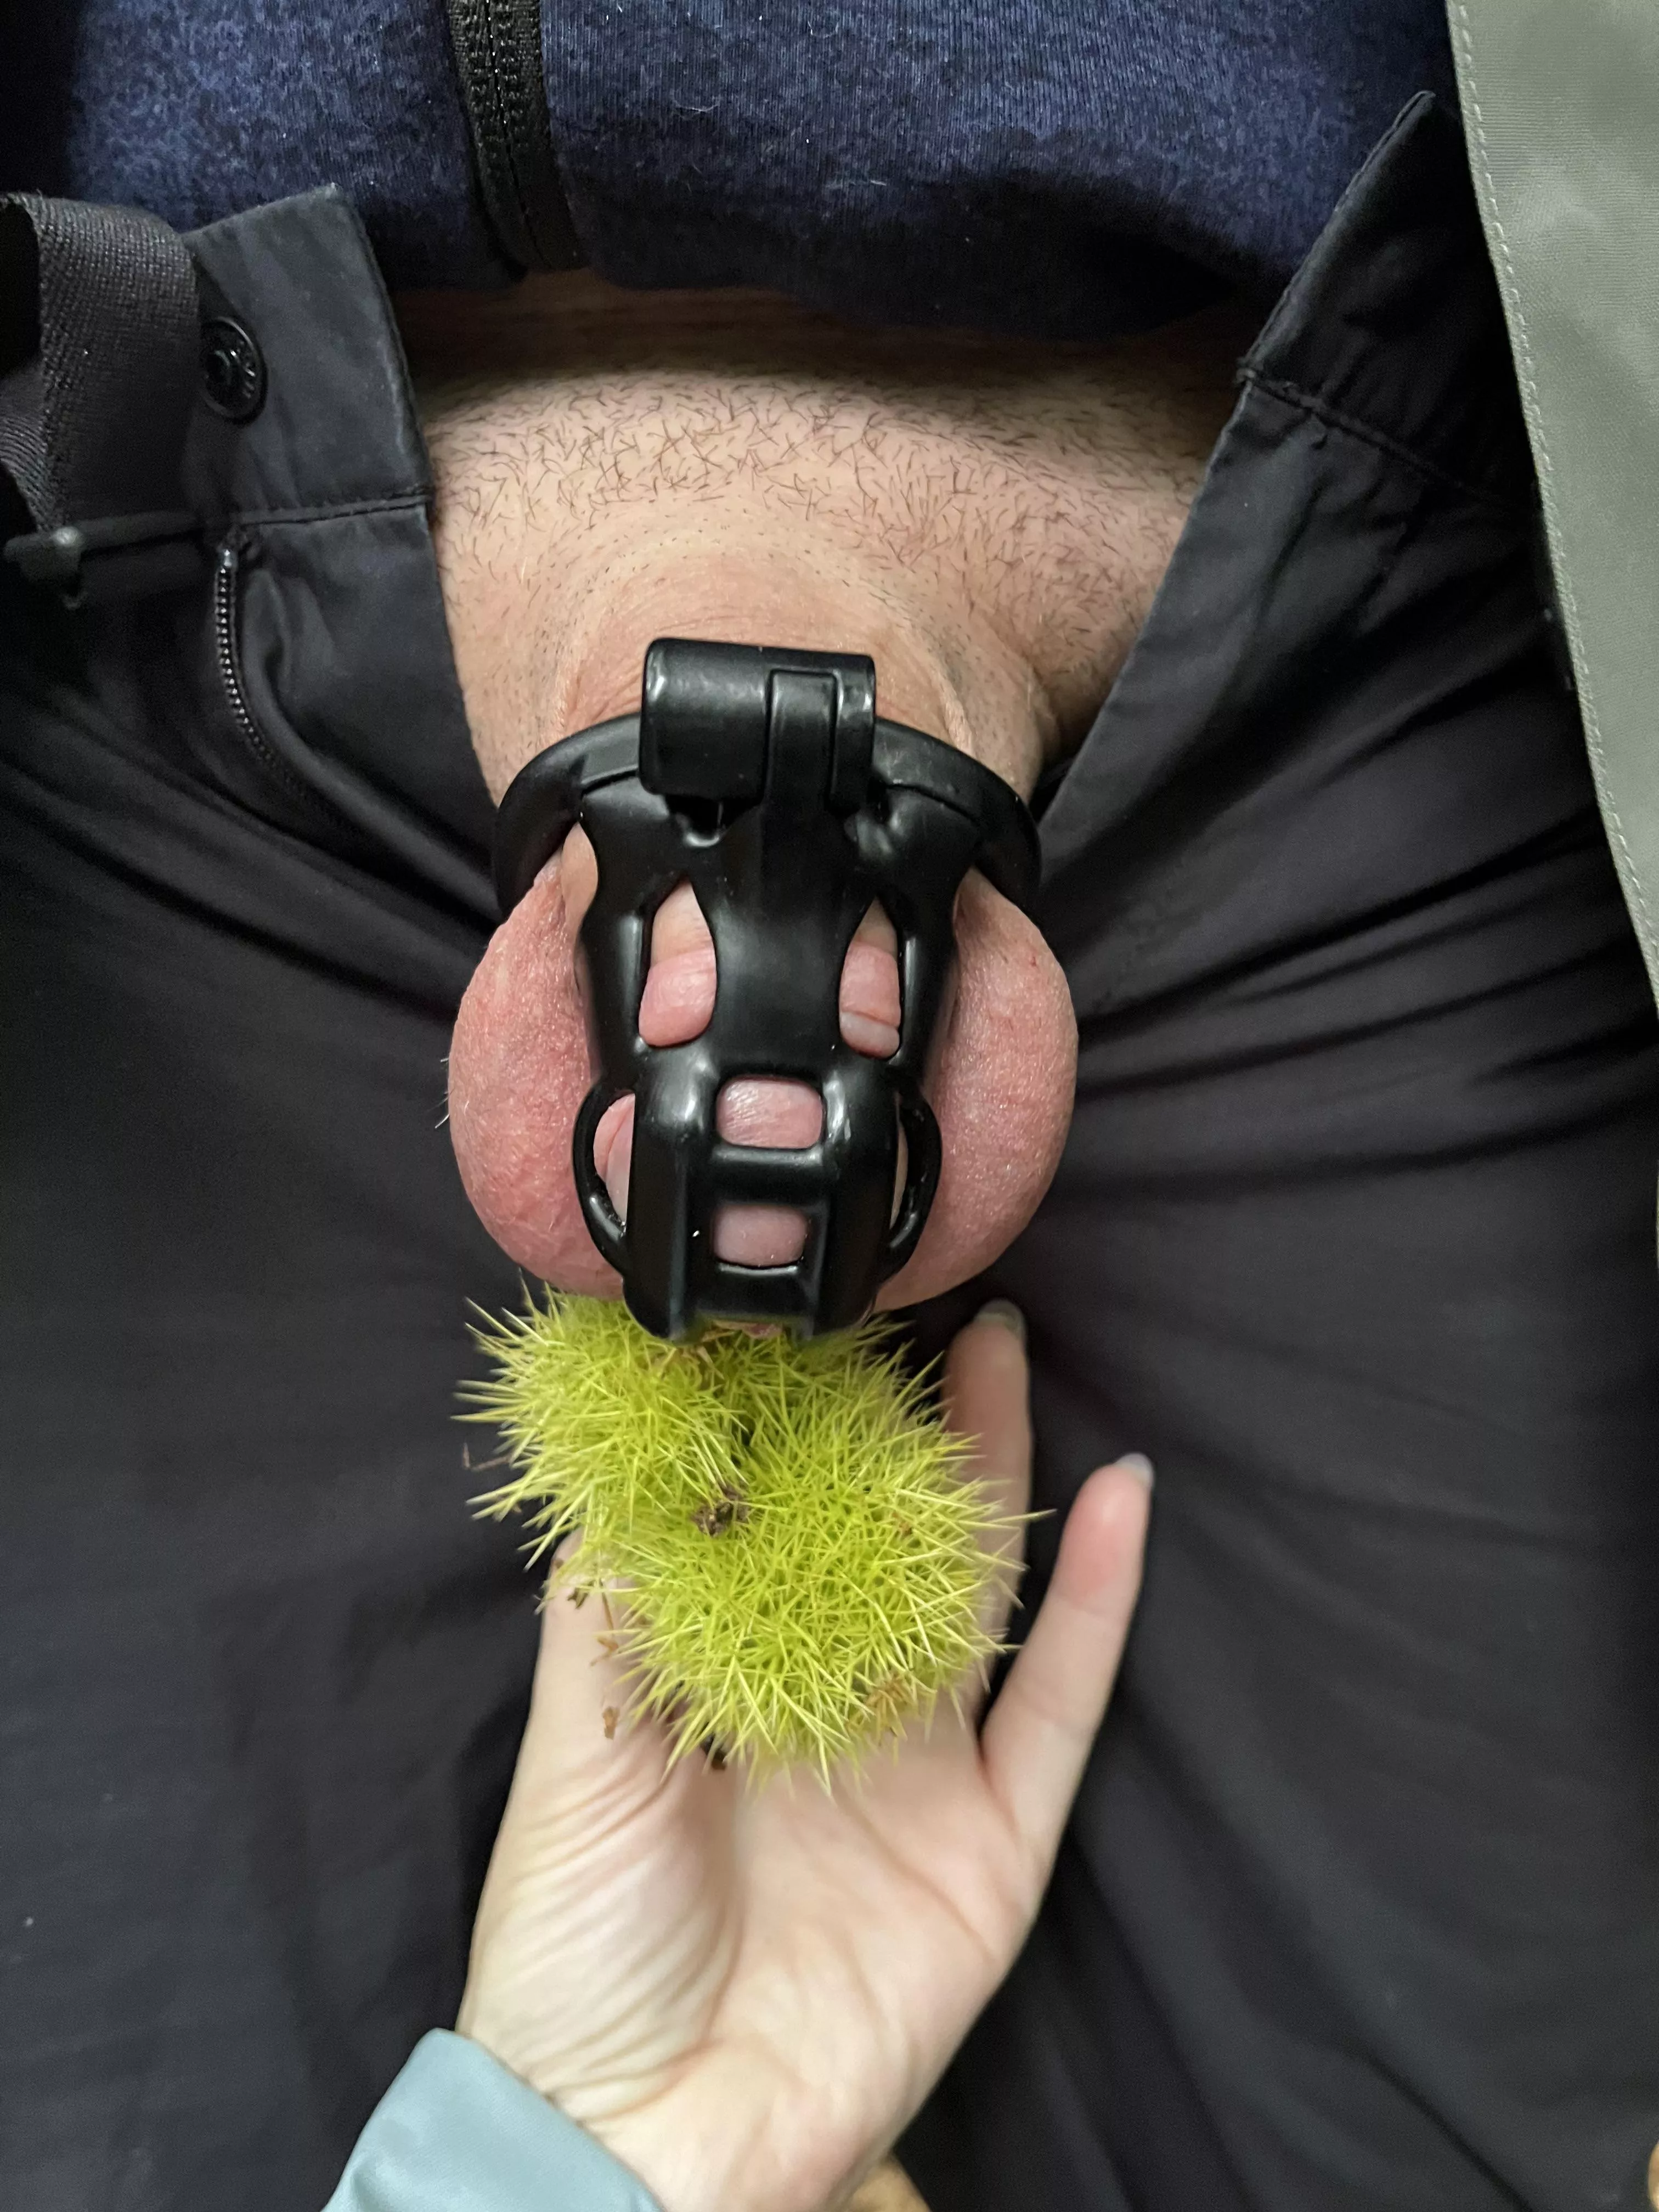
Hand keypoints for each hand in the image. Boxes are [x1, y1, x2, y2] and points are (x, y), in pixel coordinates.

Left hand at [457, 1308, 1151, 2211]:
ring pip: (974, 1592)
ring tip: (1011, 1350)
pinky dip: (1099, 1604)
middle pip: (882, 1538)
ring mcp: (919, 1772)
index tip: (809, 1319)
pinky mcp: (994, 1843)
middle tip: (928, 1299)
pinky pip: (1060, 1705)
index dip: (797, 1425)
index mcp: (725, 1683)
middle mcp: (828, 1710)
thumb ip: (610, 1609)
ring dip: (998, 1472)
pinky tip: (1123, 1501)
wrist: (643, 2136)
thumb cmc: (578, 1949)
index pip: (776, 1523)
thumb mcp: (574, 1757)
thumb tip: (627, 1457)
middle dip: (905, 1423)